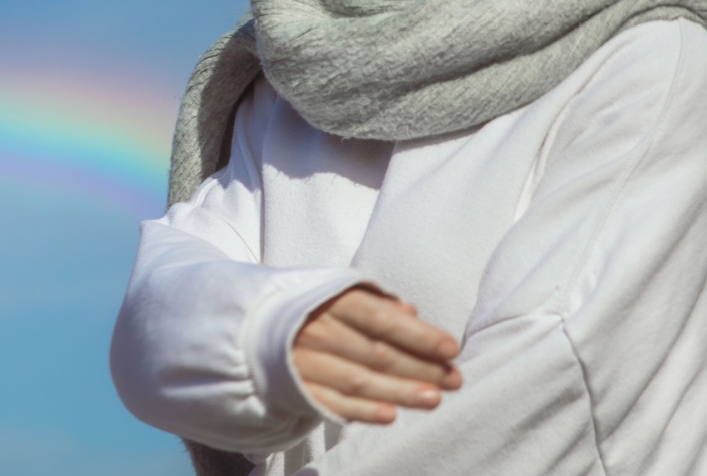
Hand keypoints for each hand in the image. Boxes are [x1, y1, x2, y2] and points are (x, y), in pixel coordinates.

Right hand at [291, 286, 461, 423]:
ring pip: (359, 381)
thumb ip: (375, 301)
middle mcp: (314, 330)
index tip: (451, 348)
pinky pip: (333, 403)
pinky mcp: (294, 388)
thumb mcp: (338, 291)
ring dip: (399, 392)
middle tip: (453, 379)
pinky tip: (391, 415)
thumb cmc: (310, 306)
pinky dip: (362, 411)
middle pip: (375, 353)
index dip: (418, 335)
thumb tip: (410, 312)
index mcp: (328, 300)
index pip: (380, 319)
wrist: (254, 325)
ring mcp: (302, 361)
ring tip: (434, 399)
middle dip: (419, 367)